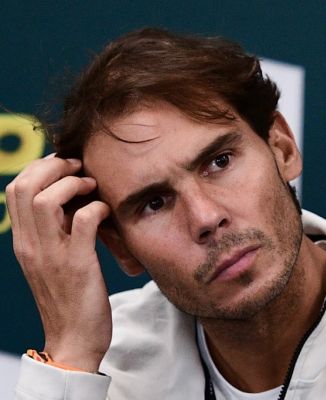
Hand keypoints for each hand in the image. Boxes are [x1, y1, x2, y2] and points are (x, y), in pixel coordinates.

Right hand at [6, 155, 111, 371]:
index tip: (64, 166)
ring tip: (90, 187)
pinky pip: (83, 221)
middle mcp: (31, 245)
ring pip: (44, 200)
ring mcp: (52, 255)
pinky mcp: (78, 265)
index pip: (14, 190)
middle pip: (23, 187)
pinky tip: (106, 211)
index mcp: (24, 242)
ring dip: (71, 184)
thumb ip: (53, 232)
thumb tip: (70, 200)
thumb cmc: (70, 297)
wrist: (74, 340)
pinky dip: (96, 207)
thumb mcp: (52, 261)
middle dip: (52, 167)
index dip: (39, 168)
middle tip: (78, 169)